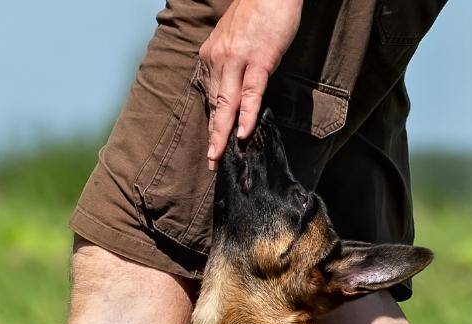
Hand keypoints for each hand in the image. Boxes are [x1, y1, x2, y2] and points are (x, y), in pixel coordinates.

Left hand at [199, 0, 302, 169]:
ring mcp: (238, 60)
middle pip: (215, 104)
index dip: (212, 121)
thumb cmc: (260, 11)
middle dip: (213, 135)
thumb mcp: (238, 39)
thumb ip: (233, 61)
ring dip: (223, 132)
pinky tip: (244, 133)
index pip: (211, 94)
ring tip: (220, 155)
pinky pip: (251, 93)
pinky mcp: (260, 60)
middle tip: (211, 161)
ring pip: (228, 102)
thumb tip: (237, 84)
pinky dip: (247, 114)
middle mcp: (219, 58)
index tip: (212, 143)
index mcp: (212, 54)